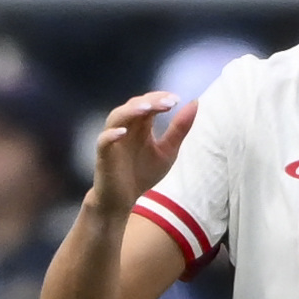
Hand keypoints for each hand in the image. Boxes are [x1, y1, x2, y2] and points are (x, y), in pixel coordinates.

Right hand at [88, 91, 193, 216]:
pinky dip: (111, 135)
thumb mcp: (168, 151)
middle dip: (151, 102)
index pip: (149, 103)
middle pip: (134, 106)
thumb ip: (179, 129)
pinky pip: (103, 141)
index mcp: (141, 125)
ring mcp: (113, 139)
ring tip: (147, 108)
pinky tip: (123, 132)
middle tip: (169, 102)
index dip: (161, 98)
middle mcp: (126, 127)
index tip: (177, 99)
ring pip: (117, 117)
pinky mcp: (103, 155)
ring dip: (131, 111)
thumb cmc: (143, 173)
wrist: (123, 199)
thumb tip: (195, 102)